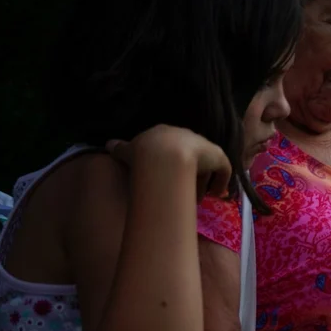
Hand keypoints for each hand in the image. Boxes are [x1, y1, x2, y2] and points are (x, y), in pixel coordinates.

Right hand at [106, 124, 231, 200]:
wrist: (163, 156)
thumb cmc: (143, 154)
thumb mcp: (127, 151)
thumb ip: (119, 148)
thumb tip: (107, 144)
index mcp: (166, 133)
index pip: (173, 147)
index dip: (173, 164)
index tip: (171, 177)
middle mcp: (187, 136)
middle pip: (191, 157)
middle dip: (189, 174)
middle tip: (185, 191)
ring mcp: (204, 145)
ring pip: (207, 165)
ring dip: (204, 181)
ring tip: (199, 198)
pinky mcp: (218, 156)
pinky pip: (223, 170)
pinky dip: (221, 182)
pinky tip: (216, 194)